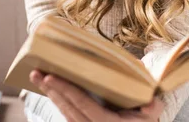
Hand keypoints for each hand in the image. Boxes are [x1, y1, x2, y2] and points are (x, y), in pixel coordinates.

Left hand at [29, 70, 163, 121]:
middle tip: (36, 73)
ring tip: (39, 78)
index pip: (83, 105)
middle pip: (68, 108)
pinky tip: (51, 89)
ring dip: (52, 95)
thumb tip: (148, 101)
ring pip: (65, 112)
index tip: (51, 78)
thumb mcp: (152, 114)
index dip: (66, 91)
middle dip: (51, 90)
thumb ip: (152, 107)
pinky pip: (68, 115)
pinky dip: (59, 102)